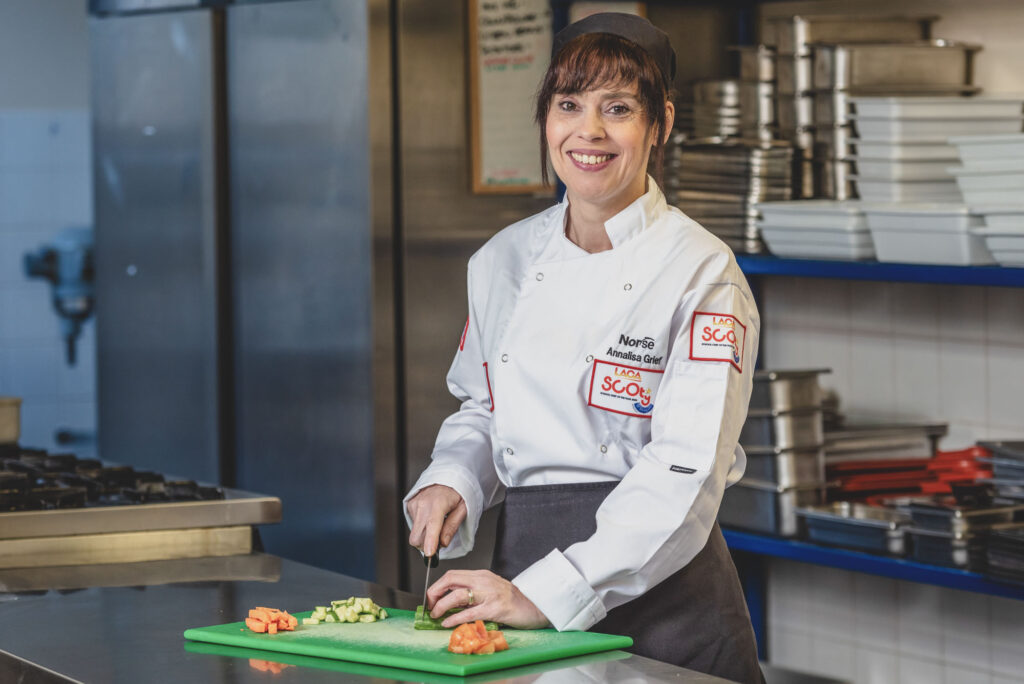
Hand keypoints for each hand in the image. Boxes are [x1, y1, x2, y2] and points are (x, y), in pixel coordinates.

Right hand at [406, 484, 466, 556]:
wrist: (445, 476)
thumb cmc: (456, 492)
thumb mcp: (463, 508)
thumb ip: (452, 527)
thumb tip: (443, 543)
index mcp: (439, 503)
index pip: (433, 525)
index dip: (431, 541)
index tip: (430, 554)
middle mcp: (423, 503)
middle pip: (418, 536)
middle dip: (426, 545)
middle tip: (438, 542)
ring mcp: (414, 504)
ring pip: (414, 533)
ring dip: (424, 536)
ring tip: (436, 526)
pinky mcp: (409, 505)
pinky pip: (413, 525)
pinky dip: (421, 527)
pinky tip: (429, 518)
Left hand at [426, 569, 549, 629]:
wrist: (535, 605)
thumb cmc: (513, 600)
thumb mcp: (491, 590)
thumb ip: (473, 592)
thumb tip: (451, 602)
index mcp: (482, 575)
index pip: (453, 574)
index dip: (438, 585)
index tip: (431, 598)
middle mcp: (484, 581)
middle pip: (451, 579)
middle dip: (435, 592)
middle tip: (430, 605)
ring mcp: (489, 594)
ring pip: (457, 595)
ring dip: (442, 606)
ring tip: (436, 615)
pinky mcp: (495, 609)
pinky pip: (469, 613)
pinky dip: (454, 618)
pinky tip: (447, 623)